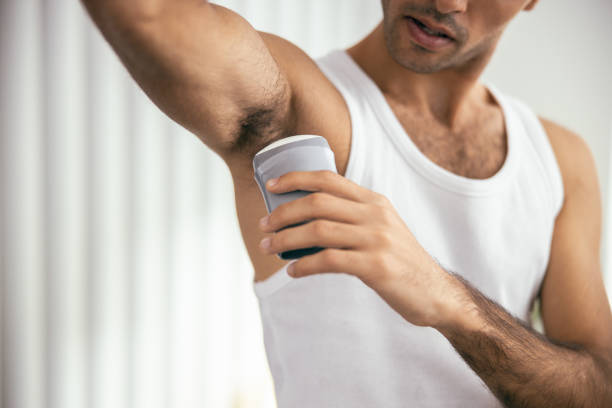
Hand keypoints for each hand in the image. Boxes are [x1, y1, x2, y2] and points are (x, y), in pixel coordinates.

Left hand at [257, 170, 467, 327]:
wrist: (435, 293)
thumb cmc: (400, 261)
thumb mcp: (383, 228)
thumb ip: (355, 217)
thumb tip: (309, 218)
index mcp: (374, 201)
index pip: (329, 179)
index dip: (295, 178)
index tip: (271, 186)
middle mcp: (375, 215)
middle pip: (317, 203)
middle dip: (283, 212)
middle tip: (264, 226)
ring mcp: (377, 239)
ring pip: (318, 230)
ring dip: (285, 239)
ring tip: (268, 247)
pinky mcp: (376, 266)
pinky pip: (328, 260)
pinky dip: (304, 265)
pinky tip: (293, 272)